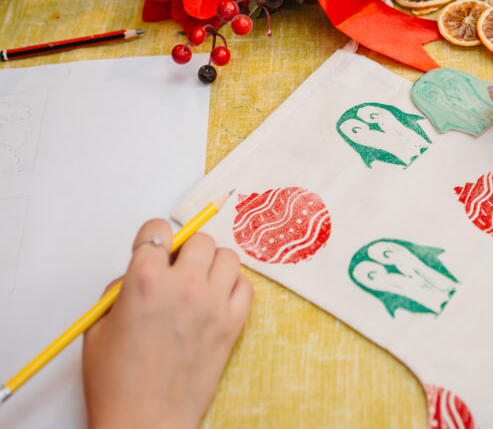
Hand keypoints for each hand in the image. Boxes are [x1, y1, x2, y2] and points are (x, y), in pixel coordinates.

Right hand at [82, 219, 252, 428]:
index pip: (158, 230)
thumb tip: (142, 271)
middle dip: (186, 250)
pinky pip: (246, 286)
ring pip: (228, 256)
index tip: (153, 250)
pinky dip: (234, 286)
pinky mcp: (233, 324)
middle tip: (177, 269)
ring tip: (200, 281)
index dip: (153, 239)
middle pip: (199, 239)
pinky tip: (218, 299)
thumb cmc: (117, 382)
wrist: (146, 422)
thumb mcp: (99, 326)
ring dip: (213, 263)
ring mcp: (213, 304)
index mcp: (145, 280)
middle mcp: (183, 285)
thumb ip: (121, 288)